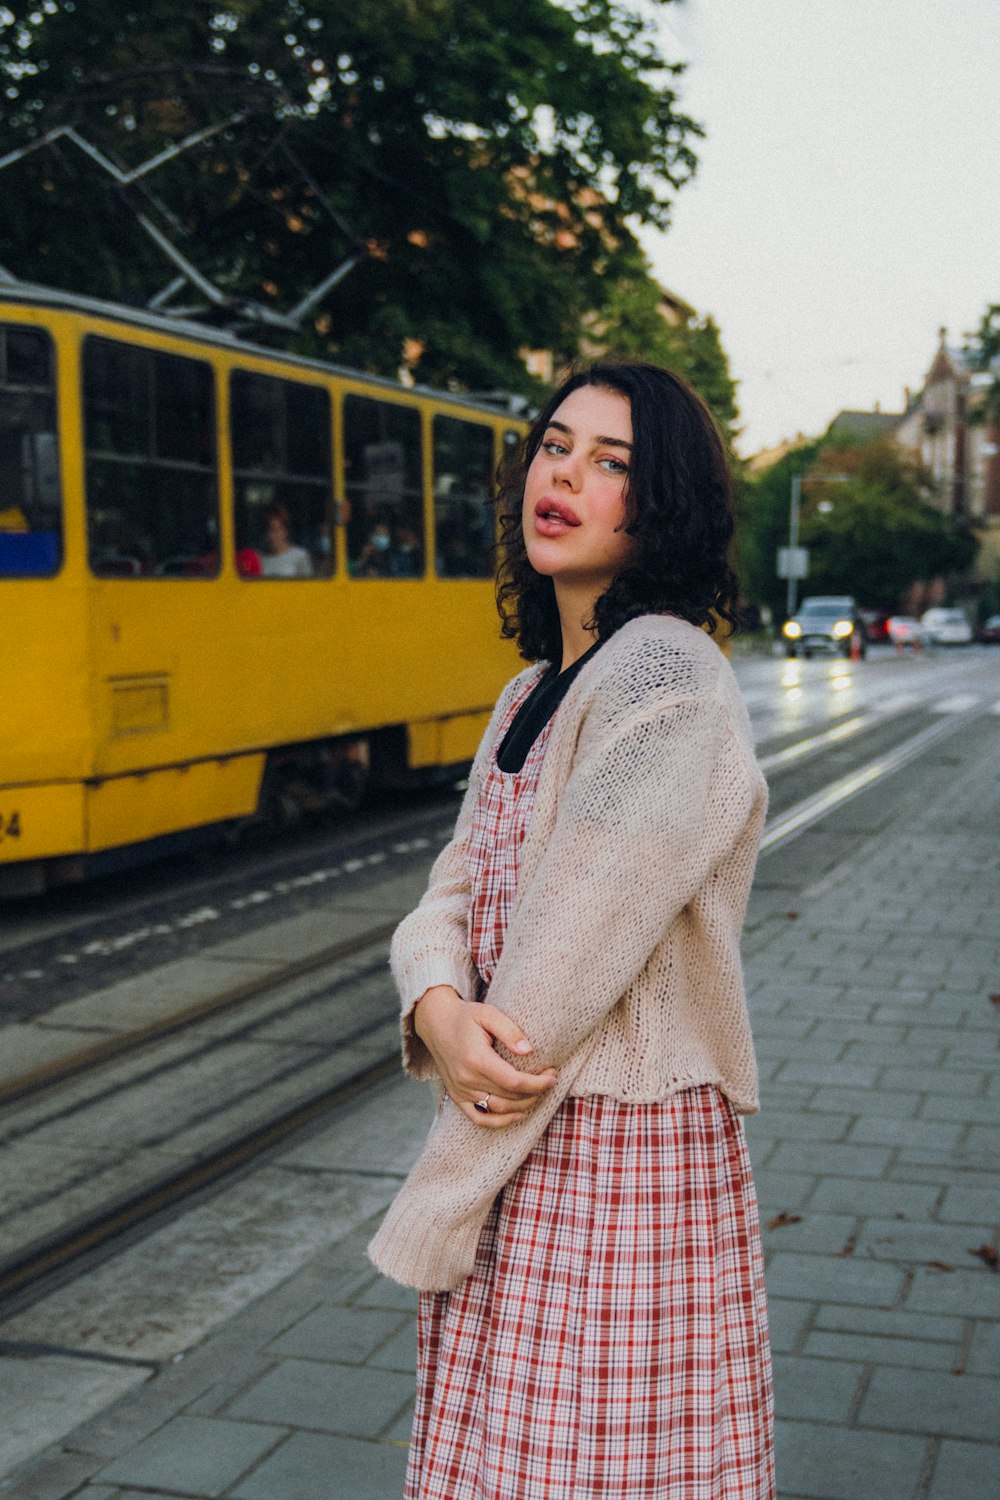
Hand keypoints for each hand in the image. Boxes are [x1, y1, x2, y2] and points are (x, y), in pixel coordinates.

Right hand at [413, 985, 556, 1128]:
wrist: (435, 1022)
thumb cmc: (465, 1017)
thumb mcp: (488, 1014)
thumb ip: (509, 1031)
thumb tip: (528, 1050)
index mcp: (476, 1059)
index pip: (513, 1082)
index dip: (537, 1083)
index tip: (552, 1076)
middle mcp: (466, 1079)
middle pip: (509, 1098)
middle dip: (535, 1092)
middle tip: (550, 1080)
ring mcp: (460, 1091)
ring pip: (498, 1110)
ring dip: (523, 1106)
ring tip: (538, 1093)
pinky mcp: (456, 1096)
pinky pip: (479, 1118)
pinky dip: (500, 1122)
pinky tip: (517, 1114)